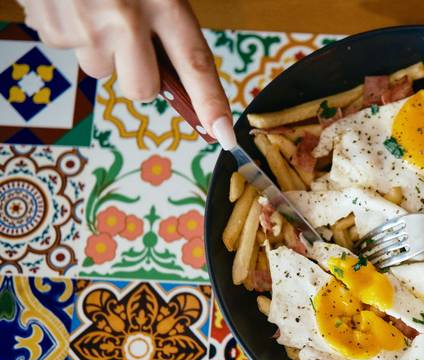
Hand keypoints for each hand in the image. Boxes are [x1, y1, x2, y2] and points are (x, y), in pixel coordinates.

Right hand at [18, 0, 234, 142]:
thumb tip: (175, 74)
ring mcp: (86, 28)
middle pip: (142, 90)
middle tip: (133, 42)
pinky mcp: (51, 29)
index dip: (211, 103)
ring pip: (101, 71)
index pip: (195, 64)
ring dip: (102, 50)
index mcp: (164, 3)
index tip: (224, 134)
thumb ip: (167, 23)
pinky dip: (72, 33)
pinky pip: (69, 51)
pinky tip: (72, 3)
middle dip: (141, 78)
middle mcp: (125, 20)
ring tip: (95, 9)